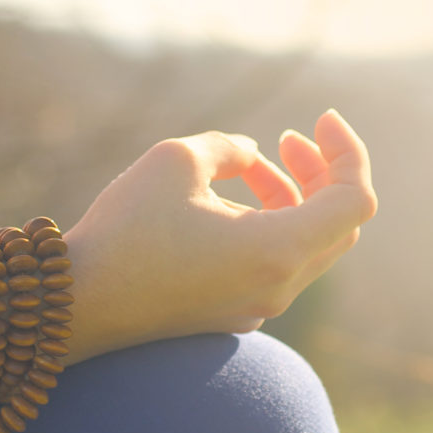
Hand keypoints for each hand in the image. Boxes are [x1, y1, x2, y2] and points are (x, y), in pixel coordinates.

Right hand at [64, 110, 376, 360]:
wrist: (77, 306)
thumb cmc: (126, 231)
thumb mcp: (176, 160)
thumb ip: (229, 147)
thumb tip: (252, 154)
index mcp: (278, 250)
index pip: (355, 201)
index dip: (347, 152)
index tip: (320, 119)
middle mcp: (278, 286)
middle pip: (339, 225)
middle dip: (323, 173)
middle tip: (291, 138)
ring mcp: (258, 306)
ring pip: (307, 245)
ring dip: (292, 197)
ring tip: (250, 163)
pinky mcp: (234, 313)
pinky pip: (275, 264)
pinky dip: (271, 224)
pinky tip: (230, 200)